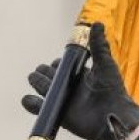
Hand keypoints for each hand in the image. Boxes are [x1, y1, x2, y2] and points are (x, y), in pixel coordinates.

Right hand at [21, 22, 138, 139]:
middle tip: (38, 70)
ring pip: (46, 91)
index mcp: (84, 77)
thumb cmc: (112, 90)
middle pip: (54, 79)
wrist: (112, 115)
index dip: (60, 65)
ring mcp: (66, 103)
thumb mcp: (105, 64)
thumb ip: (98, 45)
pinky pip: (42, 110)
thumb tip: (96, 23)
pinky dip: (32, 105)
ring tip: (32, 77)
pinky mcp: (60, 116)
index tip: (56, 62)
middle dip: (45, 74)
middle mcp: (74, 90)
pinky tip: (26, 98)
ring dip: (38, 84)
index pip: (67, 69)